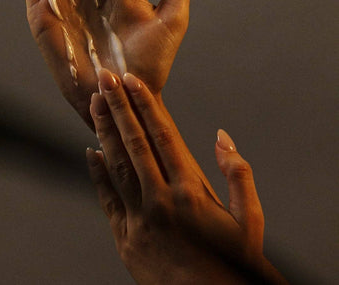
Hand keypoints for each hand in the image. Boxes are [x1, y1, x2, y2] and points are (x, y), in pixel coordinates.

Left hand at [86, 69, 285, 283]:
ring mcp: (139, 219)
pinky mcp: (125, 238)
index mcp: (191, 190)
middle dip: (118, 106)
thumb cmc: (235, 265)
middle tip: (104, 77)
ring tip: (95, 103)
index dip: (145, 104)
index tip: (131, 79)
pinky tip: (91, 151)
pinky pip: (107, 199)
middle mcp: (161, 199)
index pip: (162, 134)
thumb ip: (238, 173)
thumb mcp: (250, 220)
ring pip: (117, 164)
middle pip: (134, 142)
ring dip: (104, 131)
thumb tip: (221, 136)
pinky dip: (97, 174)